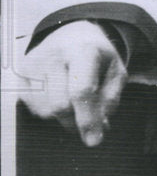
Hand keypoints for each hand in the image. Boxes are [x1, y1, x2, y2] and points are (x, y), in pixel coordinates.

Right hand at [17, 21, 126, 146]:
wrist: (72, 35)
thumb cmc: (97, 58)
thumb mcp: (116, 73)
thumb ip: (110, 100)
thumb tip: (98, 128)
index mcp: (83, 51)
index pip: (82, 90)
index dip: (88, 119)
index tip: (94, 140)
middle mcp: (54, 55)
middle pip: (60, 105)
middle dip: (76, 122)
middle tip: (87, 124)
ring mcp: (34, 63)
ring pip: (45, 111)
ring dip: (63, 118)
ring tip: (75, 105)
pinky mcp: (21, 73)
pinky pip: (33, 108)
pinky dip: (49, 112)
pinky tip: (59, 97)